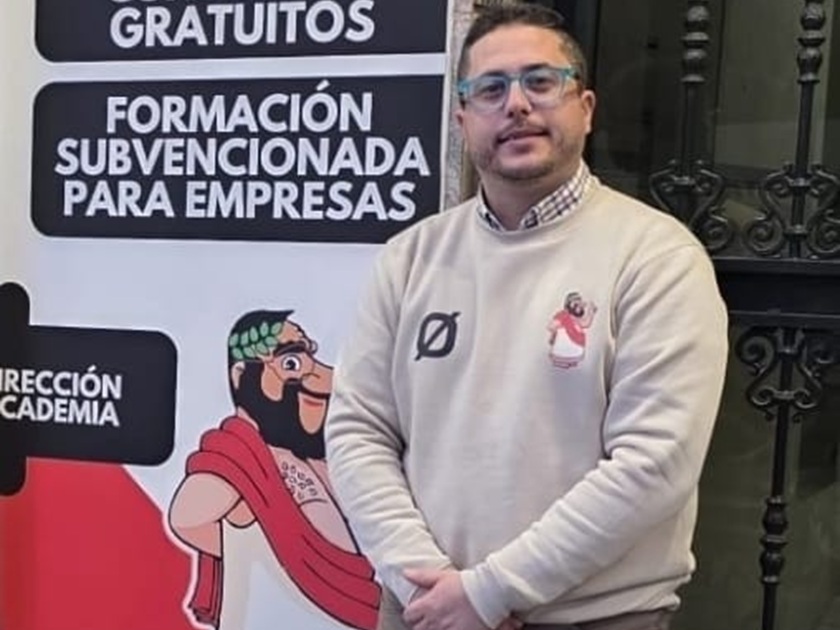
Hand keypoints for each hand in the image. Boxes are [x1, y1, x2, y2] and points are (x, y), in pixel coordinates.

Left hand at [402, 568, 521, 629]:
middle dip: (421, 624)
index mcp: (428, 605)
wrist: (487, 593)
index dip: (412, 613)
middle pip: (418, 629)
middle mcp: (434, 620)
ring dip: (433, 628)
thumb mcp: (442, 576)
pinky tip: (451, 626)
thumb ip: (422, 576)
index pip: (408, 615)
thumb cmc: (466, 584)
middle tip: (430, 618)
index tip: (417, 611)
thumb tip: (406, 573)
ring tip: (441, 623)